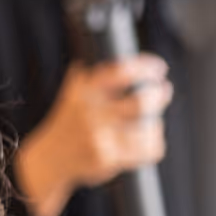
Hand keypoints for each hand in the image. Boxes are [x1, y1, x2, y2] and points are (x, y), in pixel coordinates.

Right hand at [15, 56, 171, 215]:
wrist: (50, 160)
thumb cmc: (68, 125)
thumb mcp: (73, 96)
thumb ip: (89, 77)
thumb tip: (116, 55)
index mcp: (84, 92)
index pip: (120, 72)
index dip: (144, 67)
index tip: (159, 67)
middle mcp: (91, 113)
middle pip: (140, 102)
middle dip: (158, 94)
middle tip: (164, 89)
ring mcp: (100, 137)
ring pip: (147, 126)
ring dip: (155, 121)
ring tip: (153, 119)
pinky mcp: (108, 159)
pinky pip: (147, 148)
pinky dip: (154, 142)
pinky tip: (149, 139)